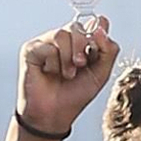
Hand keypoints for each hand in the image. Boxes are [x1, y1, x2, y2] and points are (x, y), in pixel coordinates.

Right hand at [16, 18, 119, 139]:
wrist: (54, 116)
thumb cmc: (74, 97)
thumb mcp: (100, 75)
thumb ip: (108, 51)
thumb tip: (102, 25)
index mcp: (82, 44)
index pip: (93, 24)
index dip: (97, 32)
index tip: (96, 49)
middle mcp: (65, 41)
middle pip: (77, 26)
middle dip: (81, 47)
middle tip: (80, 65)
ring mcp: (47, 42)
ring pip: (62, 34)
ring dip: (67, 59)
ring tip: (66, 75)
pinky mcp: (32, 49)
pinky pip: (47, 46)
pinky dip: (53, 63)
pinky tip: (48, 73)